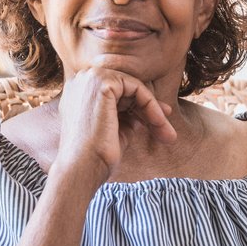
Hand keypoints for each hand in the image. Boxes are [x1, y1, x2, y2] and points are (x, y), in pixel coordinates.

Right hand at [53, 66, 174, 182]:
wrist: (83, 168)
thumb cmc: (96, 155)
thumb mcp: (115, 129)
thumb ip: (127, 116)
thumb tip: (148, 111)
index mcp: (79, 91)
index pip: (117, 93)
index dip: (139, 107)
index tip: (159, 123)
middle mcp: (81, 79)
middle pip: (126, 88)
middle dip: (150, 108)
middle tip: (168, 131)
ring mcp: (89, 77)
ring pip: (133, 86)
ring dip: (153, 109)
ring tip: (167, 133)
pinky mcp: (101, 81)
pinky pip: (136, 87)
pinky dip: (151, 104)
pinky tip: (159, 122)